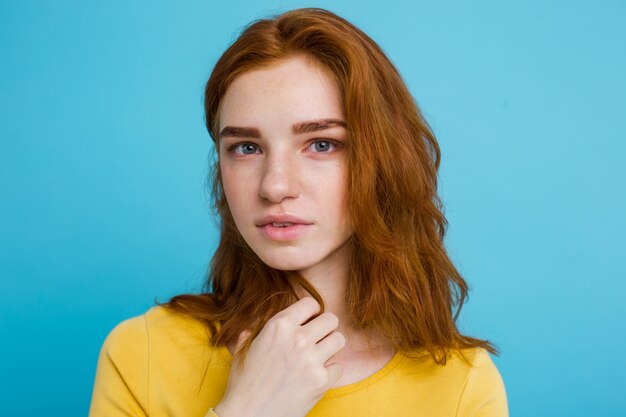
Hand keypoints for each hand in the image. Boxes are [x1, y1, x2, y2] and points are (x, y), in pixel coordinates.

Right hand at [213, 297, 345, 416]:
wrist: (248, 416)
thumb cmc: (243, 383)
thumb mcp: (244, 349)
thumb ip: (254, 332)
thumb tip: (254, 326)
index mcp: (278, 326)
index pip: (311, 303)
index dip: (312, 312)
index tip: (309, 322)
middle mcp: (298, 339)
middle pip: (331, 319)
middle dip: (326, 328)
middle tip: (318, 339)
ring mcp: (311, 360)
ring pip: (339, 340)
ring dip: (331, 347)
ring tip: (319, 356)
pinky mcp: (321, 381)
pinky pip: (339, 367)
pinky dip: (330, 373)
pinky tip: (315, 377)